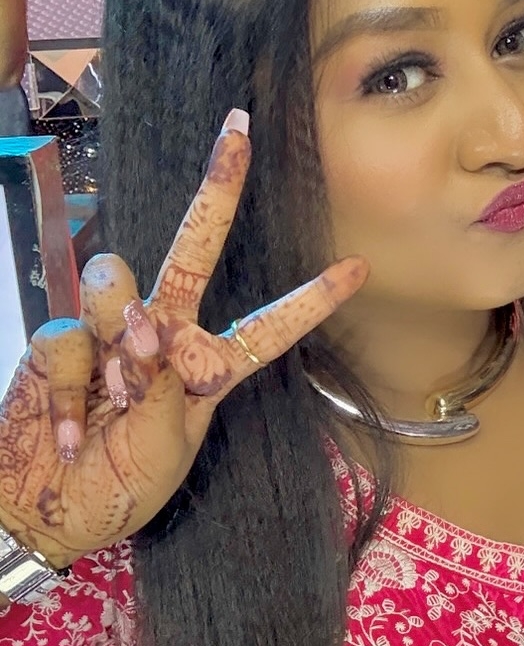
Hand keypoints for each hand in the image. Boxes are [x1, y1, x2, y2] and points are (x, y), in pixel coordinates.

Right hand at [0, 110, 367, 568]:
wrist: (43, 513)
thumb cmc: (118, 491)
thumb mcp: (164, 451)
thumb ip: (162, 389)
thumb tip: (148, 329)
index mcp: (209, 367)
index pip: (270, 326)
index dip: (312, 301)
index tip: (358, 268)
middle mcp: (165, 335)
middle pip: (195, 246)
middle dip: (217, 188)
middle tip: (238, 132)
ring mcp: (111, 332)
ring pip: (117, 277)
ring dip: (118, 332)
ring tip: (117, 393)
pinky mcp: (59, 340)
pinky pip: (67, 334)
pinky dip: (69, 386)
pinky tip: (68, 428)